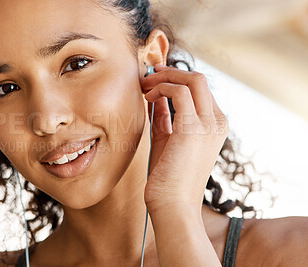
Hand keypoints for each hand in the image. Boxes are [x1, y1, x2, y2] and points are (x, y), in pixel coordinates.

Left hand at [140, 64, 228, 213]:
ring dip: (163, 78)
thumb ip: (165, 116)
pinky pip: (179, 92)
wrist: (173, 205)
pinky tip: (147, 97)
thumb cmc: (168, 176)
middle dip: (170, 72)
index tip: (154, 79)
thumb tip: (156, 95)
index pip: (199, 89)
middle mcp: (217, 121)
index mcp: (215, 124)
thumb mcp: (167, 138)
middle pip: (198, 79)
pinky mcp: (194, 127)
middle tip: (148, 75)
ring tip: (144, 85)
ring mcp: (209, 124)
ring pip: (192, 80)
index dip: (175, 79)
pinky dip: (161, 88)